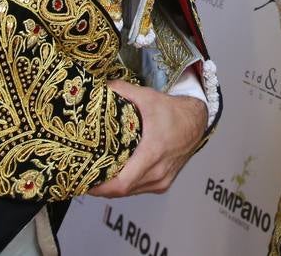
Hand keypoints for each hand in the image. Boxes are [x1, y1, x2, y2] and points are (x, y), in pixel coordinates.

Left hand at [89, 81, 207, 196]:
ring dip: (113, 188)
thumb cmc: (172, 111)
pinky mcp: (163, 183)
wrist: (196, 121)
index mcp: (152, 153)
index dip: (101, 187)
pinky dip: (126, 186)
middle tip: (84, 176)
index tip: (86, 181)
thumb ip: (121, 90)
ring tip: (96, 177)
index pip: (122, 183)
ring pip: (130, 192)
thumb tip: (98, 88)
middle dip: (101, 187)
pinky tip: (116, 175)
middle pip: (122, 191)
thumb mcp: (147, 97)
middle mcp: (158, 172)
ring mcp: (162, 180)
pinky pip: (139, 189)